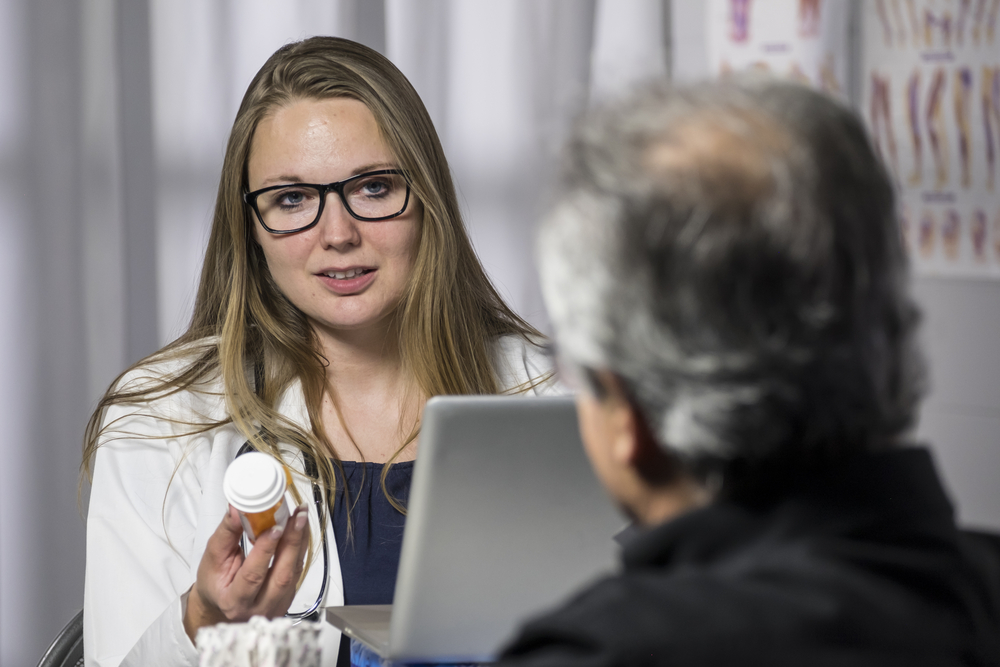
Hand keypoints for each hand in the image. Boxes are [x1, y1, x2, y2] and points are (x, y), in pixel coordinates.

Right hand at [183, 504, 309, 640]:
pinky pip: (298, 569)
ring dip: (300, 540)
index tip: (275, 526)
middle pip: (282, 575)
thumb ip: (226, 533)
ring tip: (301, 515)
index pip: (253, 575)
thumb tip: (237, 509)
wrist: (222, 605)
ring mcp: (278, 604)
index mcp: (234, 602)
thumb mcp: (212, 559)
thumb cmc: (215, 583)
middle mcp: (260, 607)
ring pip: (295, 571)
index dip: (265, 550)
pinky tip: (300, 528)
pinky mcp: (289, 595)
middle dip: (292, 542)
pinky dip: (300, 546)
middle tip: (297, 515)